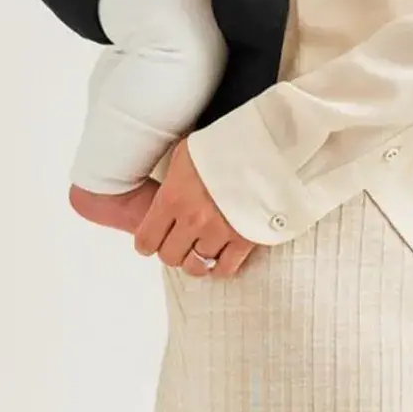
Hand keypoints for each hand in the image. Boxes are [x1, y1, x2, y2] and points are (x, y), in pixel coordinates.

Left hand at [133, 138, 255, 278]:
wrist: (267, 146)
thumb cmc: (225, 143)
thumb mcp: (185, 153)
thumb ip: (172, 180)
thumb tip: (164, 197)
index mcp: (172, 197)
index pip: (146, 240)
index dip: (148, 241)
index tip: (153, 238)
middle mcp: (193, 219)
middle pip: (170, 257)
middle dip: (173, 249)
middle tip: (180, 239)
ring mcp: (219, 232)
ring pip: (197, 265)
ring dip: (197, 258)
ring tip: (201, 245)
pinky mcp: (245, 240)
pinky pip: (225, 268)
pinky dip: (220, 265)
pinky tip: (220, 253)